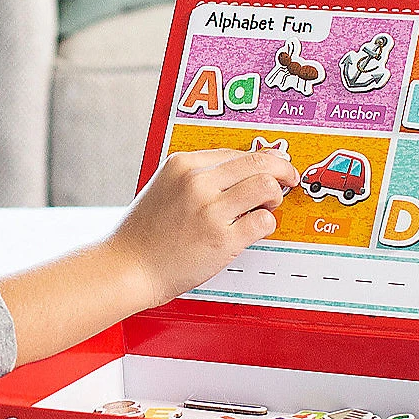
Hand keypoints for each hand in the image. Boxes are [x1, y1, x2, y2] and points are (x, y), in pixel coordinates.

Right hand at [106, 147, 298, 307]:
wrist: (129, 266)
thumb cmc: (144, 234)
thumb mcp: (163, 188)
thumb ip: (195, 177)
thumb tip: (237, 172)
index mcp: (182, 164)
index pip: (236, 151)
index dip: (262, 158)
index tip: (273, 164)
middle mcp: (197, 182)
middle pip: (259, 162)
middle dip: (282, 170)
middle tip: (289, 179)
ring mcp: (210, 210)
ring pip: (267, 187)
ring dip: (275, 197)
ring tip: (267, 207)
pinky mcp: (222, 238)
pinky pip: (263, 221)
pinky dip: (266, 224)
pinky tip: (254, 229)